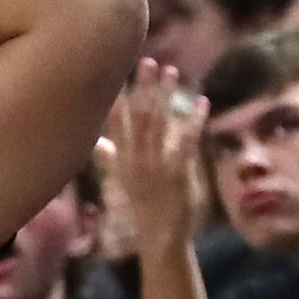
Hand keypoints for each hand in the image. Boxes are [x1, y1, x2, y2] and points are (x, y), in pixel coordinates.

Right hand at [105, 62, 211, 255]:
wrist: (159, 237)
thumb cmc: (144, 207)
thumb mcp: (123, 181)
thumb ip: (111, 159)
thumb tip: (96, 142)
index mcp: (123, 160)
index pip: (116, 123)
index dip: (119, 95)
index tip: (119, 69)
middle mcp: (136, 160)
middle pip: (138, 117)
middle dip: (143, 88)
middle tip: (148, 61)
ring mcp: (156, 166)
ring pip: (159, 125)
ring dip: (165, 96)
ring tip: (171, 71)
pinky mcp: (177, 173)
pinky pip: (186, 143)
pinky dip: (194, 122)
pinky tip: (202, 102)